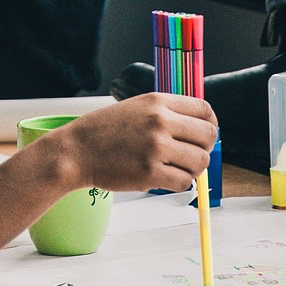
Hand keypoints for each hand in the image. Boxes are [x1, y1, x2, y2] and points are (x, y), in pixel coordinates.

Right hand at [41, 94, 218, 192]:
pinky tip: (165, 178)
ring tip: (175, 168)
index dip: (210, 125)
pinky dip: (179, 183)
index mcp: (158, 102)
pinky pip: (184, 181)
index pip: (205, 110)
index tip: (203, 136)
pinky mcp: (150, 172)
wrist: (76, 151)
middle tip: (190, 156)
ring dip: (192, 169)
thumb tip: (199, 129)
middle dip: (203, 149)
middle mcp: (160, 121)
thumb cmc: (104, 131)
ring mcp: (155, 147)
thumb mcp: (136, 107)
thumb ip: (166, 113)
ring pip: (199, 161)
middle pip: (208, 136)